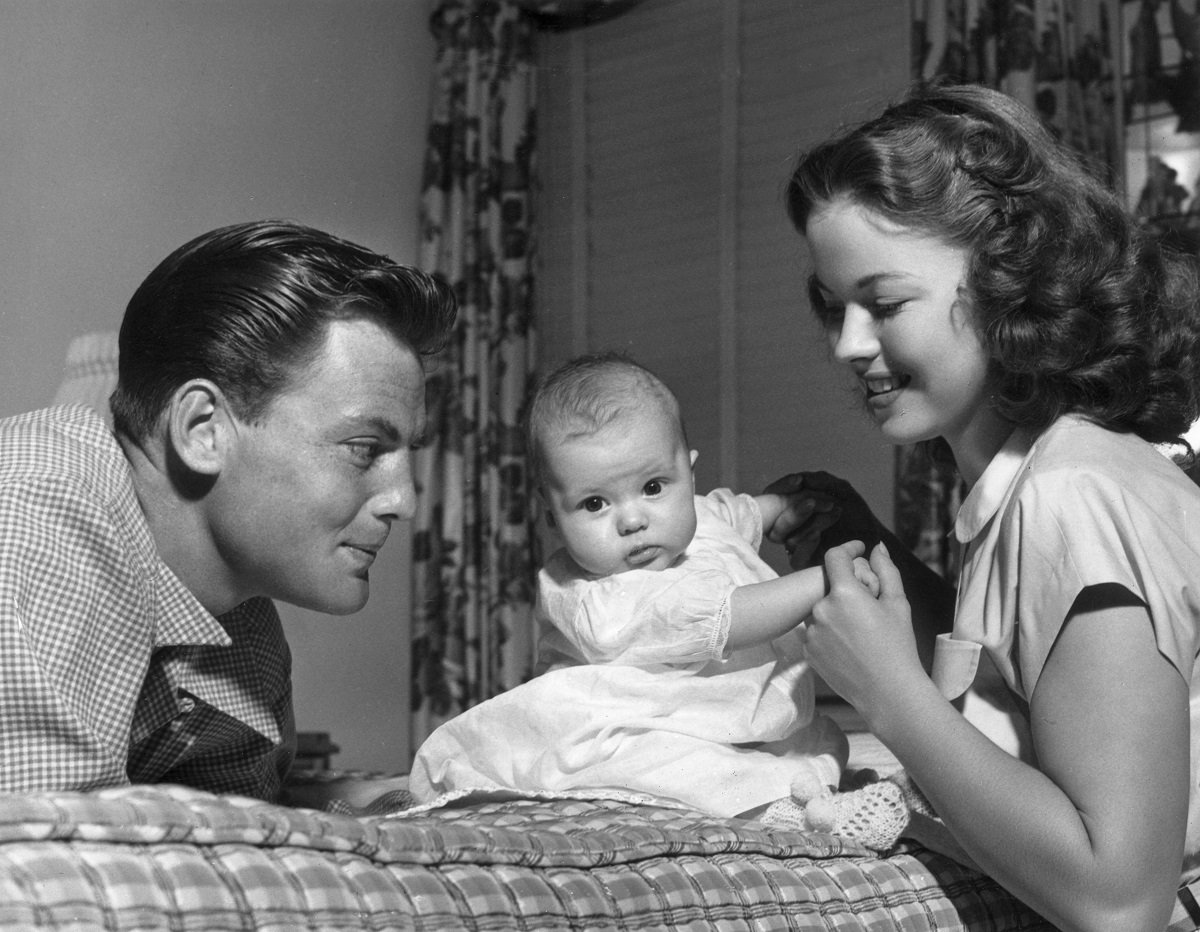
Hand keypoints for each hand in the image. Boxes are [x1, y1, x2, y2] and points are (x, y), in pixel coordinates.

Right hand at [763, 471, 885, 569]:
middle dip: (794, 509)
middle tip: (813, 501)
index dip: (782, 488)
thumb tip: (800, 478)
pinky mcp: (806, 565)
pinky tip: (818, 534)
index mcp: (791, 507)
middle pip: (775, 519)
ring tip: (833, 511)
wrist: (874, 537)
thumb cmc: (856, 513)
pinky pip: (796, 558)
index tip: (799, 481)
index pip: (774, 496)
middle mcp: (789, 527)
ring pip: (788, 538)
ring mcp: (796, 546)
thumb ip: (821, 481)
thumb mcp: (841, 490)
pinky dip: (806, 544)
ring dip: (809, 523)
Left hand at [804, 541, 926, 717]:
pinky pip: (817, 633)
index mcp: (844, 593)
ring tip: (861, 633)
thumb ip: (886, 570)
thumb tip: (876, 548)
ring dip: (837, 613)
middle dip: (848, 591)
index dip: (847, 549)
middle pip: (830, 587)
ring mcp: (811, 632)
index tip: (858, 549)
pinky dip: (830, 634)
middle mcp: (820, 609)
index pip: (835, 557)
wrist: (888, 693)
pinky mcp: (808, 652)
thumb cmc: (898, 646)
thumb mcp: (898, 604)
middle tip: (870, 607)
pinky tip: (851, 647)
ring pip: (823, 611)